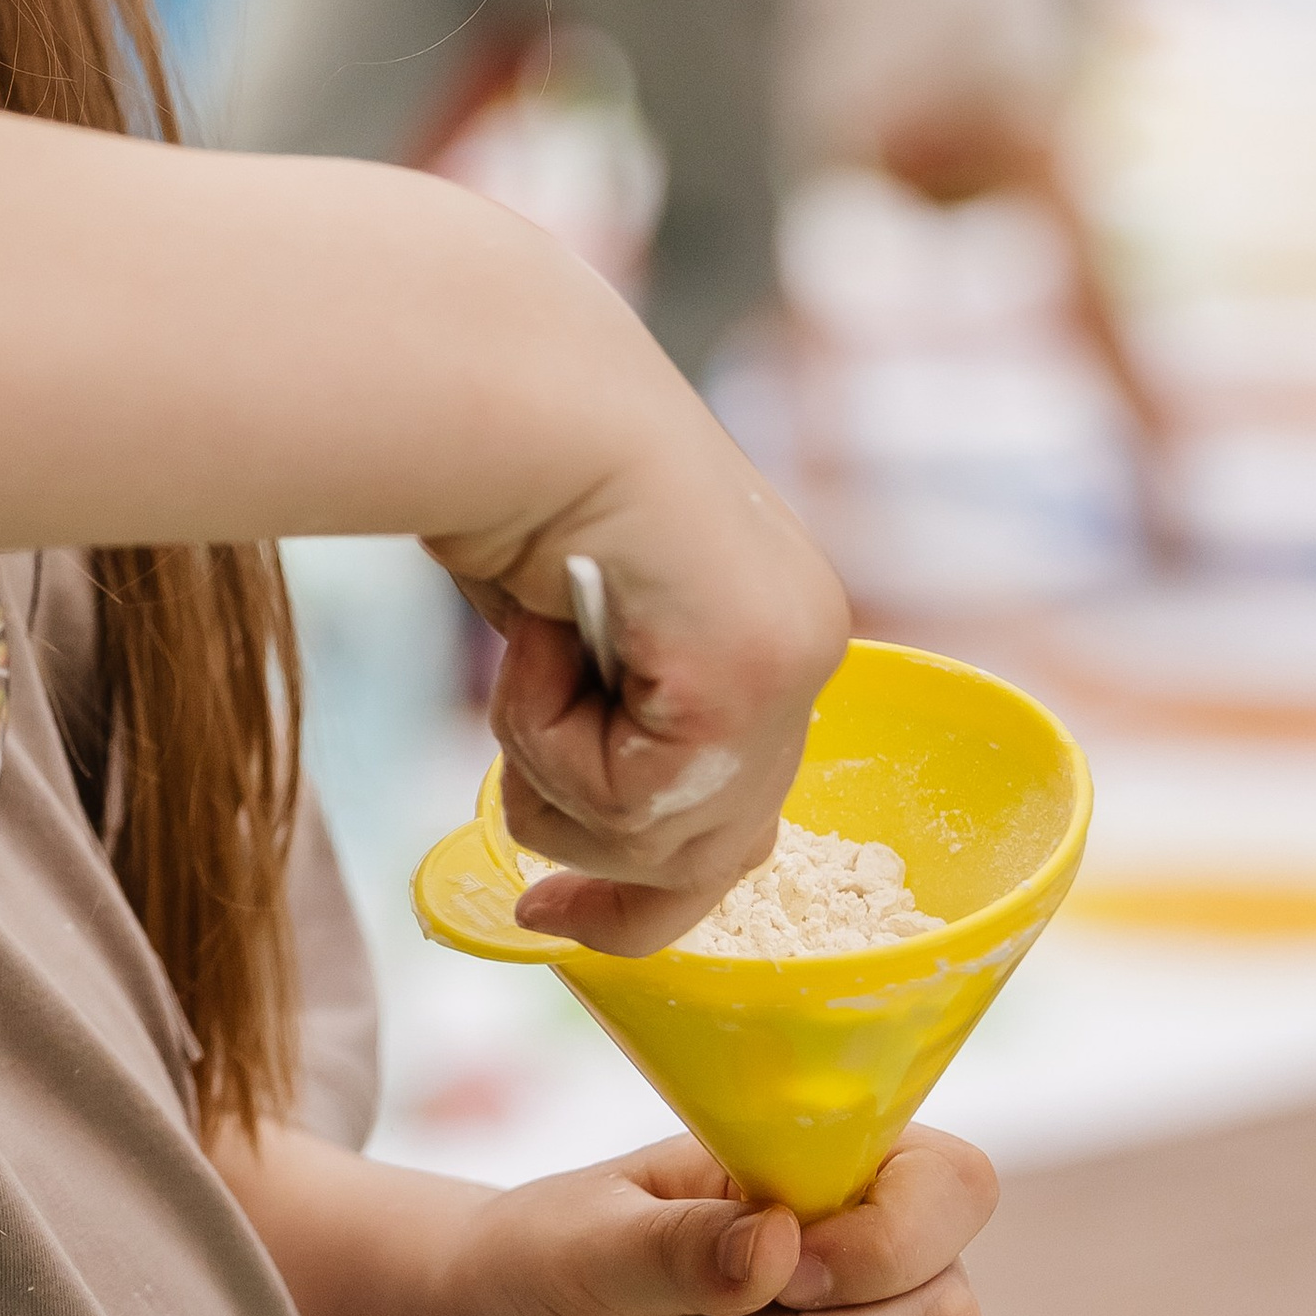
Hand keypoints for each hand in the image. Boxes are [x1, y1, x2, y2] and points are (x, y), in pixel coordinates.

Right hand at [432, 441, 849, 954]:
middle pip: (709, 856)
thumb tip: (574, 831)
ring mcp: (791, 670)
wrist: (516, 391)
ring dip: (549, 763)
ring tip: (533, 647)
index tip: (555, 923)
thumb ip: (600, 716)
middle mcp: (803, 655)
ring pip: (650, 838)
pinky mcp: (750, 681)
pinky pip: (625, 796)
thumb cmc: (513, 476)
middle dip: (600, 872)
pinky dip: (546, 729)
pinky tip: (545, 630)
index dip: (646, 894)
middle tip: (539, 915)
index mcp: (770, 632)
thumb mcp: (566, 630)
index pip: (739, 815)